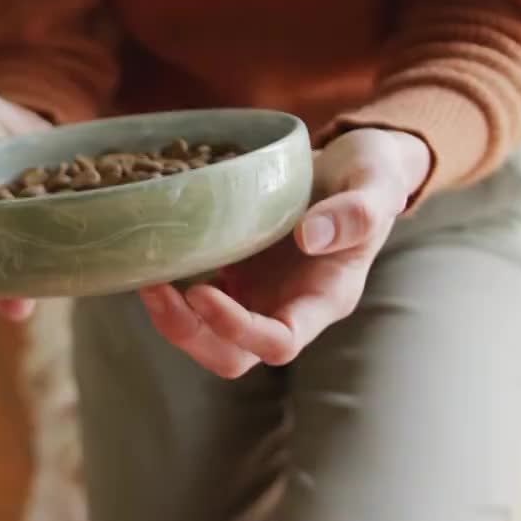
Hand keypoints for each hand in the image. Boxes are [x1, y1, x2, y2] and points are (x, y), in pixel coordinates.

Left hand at [138, 128, 431, 377]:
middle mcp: (286, 306)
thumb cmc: (371, 175)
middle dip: (188, 334)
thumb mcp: (376, 184)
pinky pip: (194, 295)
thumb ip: (357, 213)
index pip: (280, 341)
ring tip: (143, 275)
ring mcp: (256, 293)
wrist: (350, 165)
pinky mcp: (234, 270)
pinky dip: (170, 283)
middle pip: (232, 355)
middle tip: (154, 290)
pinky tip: (147, 255)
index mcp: (325, 298)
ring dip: (171, 316)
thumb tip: (309, 238)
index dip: (237, 329)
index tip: (201, 292)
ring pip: (206, 335)